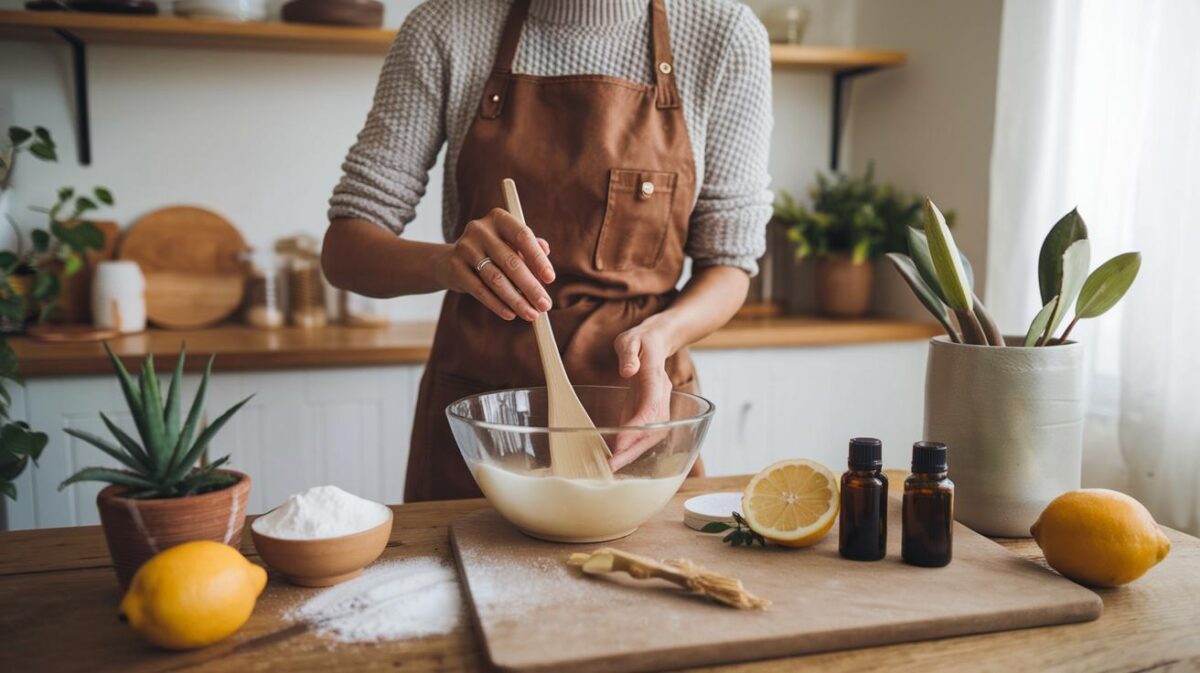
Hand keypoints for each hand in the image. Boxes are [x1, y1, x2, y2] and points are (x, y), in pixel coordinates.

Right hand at [433, 208, 554, 320]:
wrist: (452, 260)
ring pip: (496, 279)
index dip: (538, 258)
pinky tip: (511, 314)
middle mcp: (480, 229)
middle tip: (545, 305)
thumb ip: (531, 247)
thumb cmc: (492, 252)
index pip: (523, 236)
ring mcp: (465, 248)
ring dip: (516, 300)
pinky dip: (497, 304)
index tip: (550, 278)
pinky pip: (480, 290)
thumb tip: (546, 250)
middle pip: (510, 261)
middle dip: (531, 287)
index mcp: (499, 218)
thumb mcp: (511, 244)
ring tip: (531, 314)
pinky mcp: (455, 267)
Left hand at [610, 321, 675, 470]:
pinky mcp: (653, 411)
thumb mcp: (631, 340)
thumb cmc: (641, 341)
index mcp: (656, 380)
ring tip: (612, 465)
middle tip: (611, 465)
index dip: (637, 427)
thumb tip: (628, 371)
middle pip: (653, 429)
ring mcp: (660, 406)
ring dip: (633, 452)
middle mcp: (662, 397)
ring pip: (652, 435)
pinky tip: (617, 454)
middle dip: (633, 449)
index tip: (619, 443)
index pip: (650, 408)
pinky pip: (646, 432)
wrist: (659, 341)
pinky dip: (633, 446)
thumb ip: (629, 354)